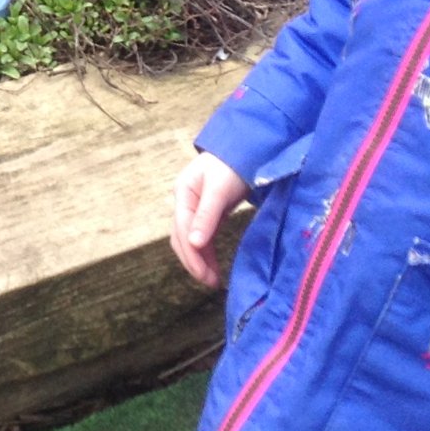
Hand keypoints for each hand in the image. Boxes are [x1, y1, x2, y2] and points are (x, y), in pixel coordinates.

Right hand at [171, 152, 250, 288]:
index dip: (191, 255)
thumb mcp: (219, 189)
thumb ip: (207, 215)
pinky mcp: (208, 211)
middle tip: (211, 282)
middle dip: (194, 261)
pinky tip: (213, 265)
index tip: (205, 275)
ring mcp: (195, 207)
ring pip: (191, 239)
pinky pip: (202, 236)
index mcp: (183, 193)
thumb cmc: (233, 164)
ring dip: (199, 259)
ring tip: (213, 280)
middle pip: (182, 237)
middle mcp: (185, 201)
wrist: (247, 148)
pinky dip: (206, 251)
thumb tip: (194, 244)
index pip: (182, 230)